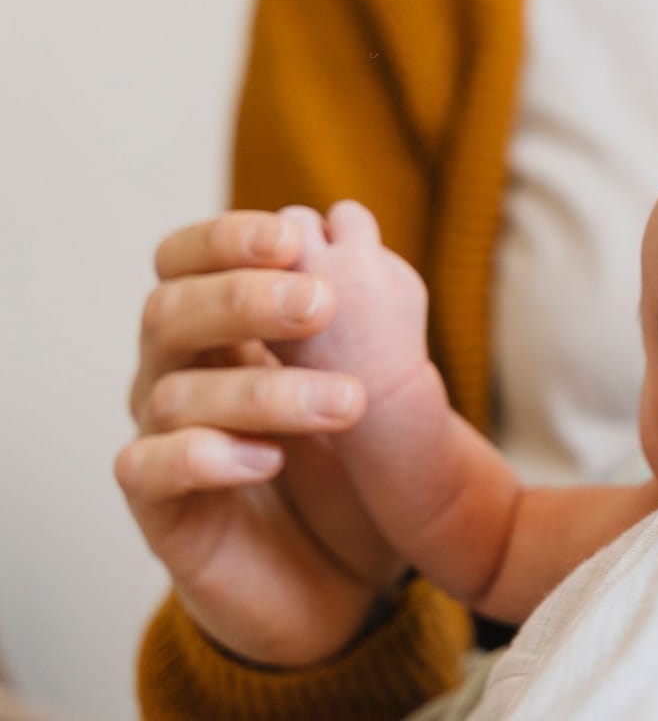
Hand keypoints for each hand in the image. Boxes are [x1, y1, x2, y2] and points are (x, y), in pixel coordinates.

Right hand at [114, 210, 404, 666]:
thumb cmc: (349, 466)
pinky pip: (148, 470)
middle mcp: (177, 376)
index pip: (190, 262)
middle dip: (243, 298)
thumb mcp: (369, 381)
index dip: (226, 239)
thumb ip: (357, 311)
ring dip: (262, 390)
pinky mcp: (162, 512)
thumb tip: (353, 222)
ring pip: (176, 394)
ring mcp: (161, 442)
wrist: (341, 575)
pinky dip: (206, 456)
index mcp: (220, 330)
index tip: (290, 233)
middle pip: (171, 313)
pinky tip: (269, 459)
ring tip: (346, 403)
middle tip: (322, 304)